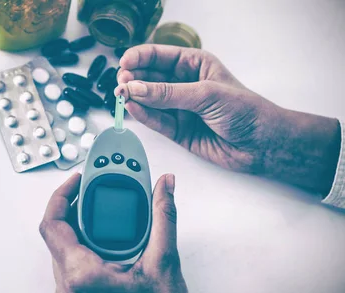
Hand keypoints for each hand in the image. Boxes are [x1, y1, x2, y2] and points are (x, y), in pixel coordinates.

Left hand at [39, 173, 187, 292]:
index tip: (78, 180)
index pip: (52, 224)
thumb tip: (164, 188)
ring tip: (105, 212)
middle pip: (57, 233)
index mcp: (81, 274)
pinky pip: (71, 263)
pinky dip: (86, 245)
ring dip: (82, 227)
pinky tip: (107, 240)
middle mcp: (68, 285)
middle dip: (77, 207)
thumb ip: (163, 218)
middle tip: (94, 190)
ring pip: (64, 249)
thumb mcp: (164, 264)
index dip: (62, 195)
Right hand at [115, 45, 340, 195]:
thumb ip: (169, 93)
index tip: (124, 63)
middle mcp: (184, 85)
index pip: (161, 57)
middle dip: (133, 78)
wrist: (262, 144)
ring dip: (134, 97)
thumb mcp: (206, 94)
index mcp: (195, 65)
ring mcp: (179, 108)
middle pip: (150, 78)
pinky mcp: (177, 130)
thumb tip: (137, 88)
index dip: (140, 57)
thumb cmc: (246, 111)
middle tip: (121, 82)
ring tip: (121, 95)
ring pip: (149, 100)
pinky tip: (132, 108)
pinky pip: (155, 120)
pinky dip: (143, 115)